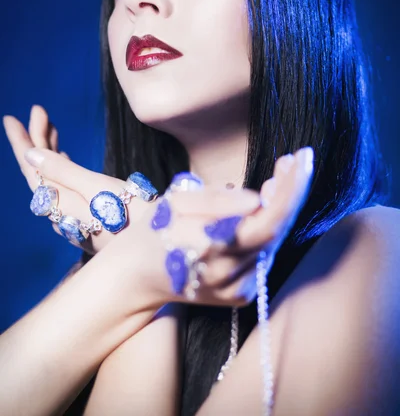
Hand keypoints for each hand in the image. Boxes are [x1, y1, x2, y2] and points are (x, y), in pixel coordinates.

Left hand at [3, 105, 142, 252]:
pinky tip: (65, 158)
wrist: (158, 246)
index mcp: (61, 204)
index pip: (31, 170)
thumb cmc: (133, 215)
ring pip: (54, 180)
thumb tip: (30, 154)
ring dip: (51, 152)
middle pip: (41, 173)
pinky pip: (66, 189)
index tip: (11, 119)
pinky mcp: (88, 219)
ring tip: (51, 128)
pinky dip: (63, 168)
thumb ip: (63, 170)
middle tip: (39, 111)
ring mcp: (74, 219)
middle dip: (38, 140)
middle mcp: (62, 214)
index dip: (21, 142)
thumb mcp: (98, 187)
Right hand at [109, 147, 313, 309]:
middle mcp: (227, 276)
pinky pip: (262, 256)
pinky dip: (269, 229)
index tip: (301, 158)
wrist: (136, 276)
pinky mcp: (239, 297)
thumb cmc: (154, 231)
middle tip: (297, 161)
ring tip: (277, 179)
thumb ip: (216, 201)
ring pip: (272, 243)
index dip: (289, 190)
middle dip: (291, 193)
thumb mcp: (176, 202)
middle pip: (275, 232)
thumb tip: (255, 200)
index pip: (265, 221)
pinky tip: (263, 208)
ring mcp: (235, 292)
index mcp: (208, 250)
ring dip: (280, 209)